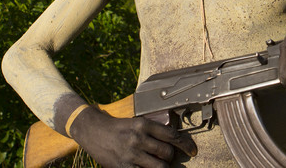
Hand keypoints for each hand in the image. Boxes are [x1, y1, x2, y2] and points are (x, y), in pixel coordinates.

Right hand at [70, 106, 196, 167]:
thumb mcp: (136, 122)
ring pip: (160, 167)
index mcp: (143, 124)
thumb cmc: (117, 127)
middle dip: (170, 157)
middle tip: (166, 156)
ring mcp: (131, 154)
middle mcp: (138, 138)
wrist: (93, 131)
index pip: (172, 135)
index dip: (185, 145)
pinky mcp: (123, 167)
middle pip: (167, 153)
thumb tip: (173, 142)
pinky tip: (146, 167)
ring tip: (157, 163)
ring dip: (162, 167)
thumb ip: (153, 131)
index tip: (192, 150)